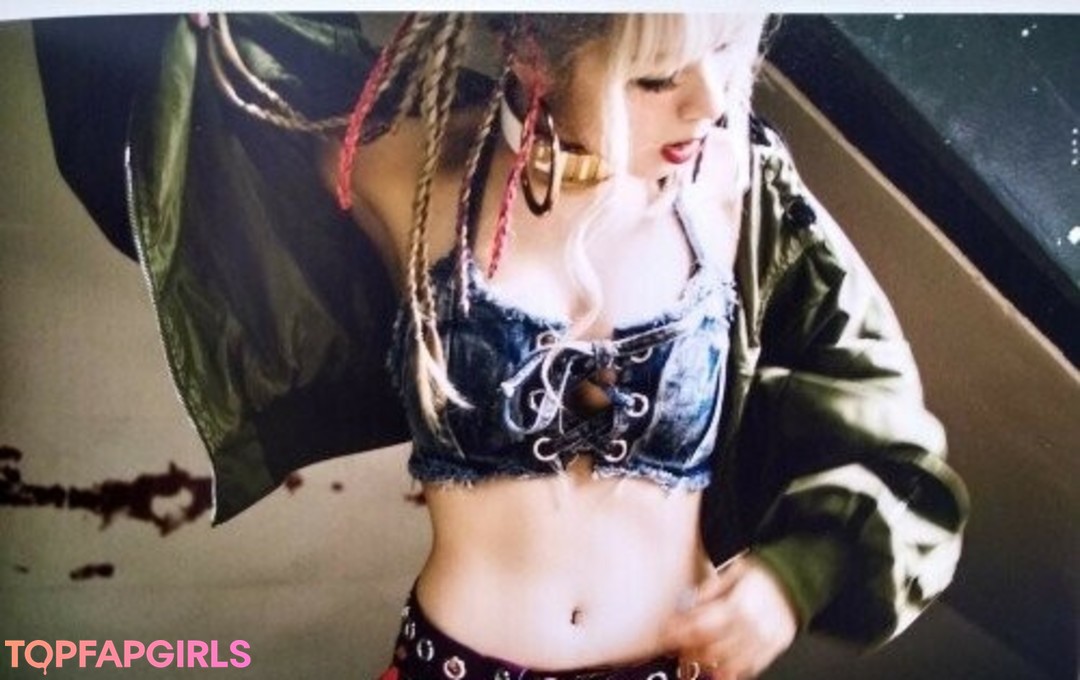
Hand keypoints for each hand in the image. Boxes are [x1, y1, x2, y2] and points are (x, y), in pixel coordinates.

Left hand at [661, 553, 797, 679]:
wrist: (798, 578)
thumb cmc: (764, 573)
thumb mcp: (733, 571)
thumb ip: (709, 590)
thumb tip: (687, 604)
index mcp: (741, 604)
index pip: (702, 626)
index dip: (681, 632)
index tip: (666, 633)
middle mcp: (754, 626)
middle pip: (712, 648)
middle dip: (690, 650)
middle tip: (676, 645)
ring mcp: (766, 641)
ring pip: (729, 664)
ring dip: (707, 663)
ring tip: (693, 656)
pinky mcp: (775, 650)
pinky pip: (749, 669)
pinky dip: (730, 671)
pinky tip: (717, 666)